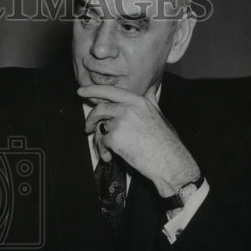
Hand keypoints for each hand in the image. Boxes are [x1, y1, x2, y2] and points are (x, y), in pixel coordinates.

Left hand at [78, 83, 200, 196]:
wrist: (169, 161)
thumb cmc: (166, 142)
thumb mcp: (160, 115)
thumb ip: (151, 102)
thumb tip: (151, 90)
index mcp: (138, 101)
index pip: (111, 91)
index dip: (93, 90)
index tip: (81, 91)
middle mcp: (128, 108)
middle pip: (100, 108)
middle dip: (90, 119)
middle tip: (88, 127)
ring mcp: (120, 122)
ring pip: (100, 127)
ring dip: (99, 140)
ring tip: (104, 149)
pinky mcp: (114, 137)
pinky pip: (101, 142)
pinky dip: (103, 151)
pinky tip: (110, 157)